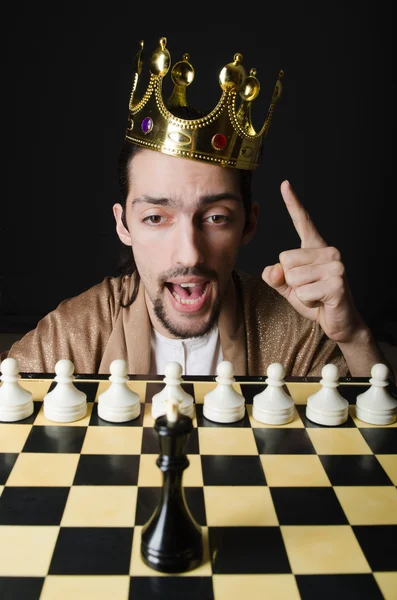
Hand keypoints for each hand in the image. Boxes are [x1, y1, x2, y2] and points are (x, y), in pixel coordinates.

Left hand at [262, 180, 366, 343]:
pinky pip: (303, 292)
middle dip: (290, 280)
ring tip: (316, 294)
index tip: (284, 184)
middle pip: (285, 259)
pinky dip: (307, 301)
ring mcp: (335, 265)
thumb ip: (275, 276)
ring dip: (299, 292)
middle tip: (309, 288)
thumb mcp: (288, 287)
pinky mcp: (337, 283)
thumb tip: (274, 270)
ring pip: (292, 277)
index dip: (293, 203)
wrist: (339, 321)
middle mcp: (328, 251)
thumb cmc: (314, 300)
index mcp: (315, 247)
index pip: (302, 221)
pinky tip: (322, 301)